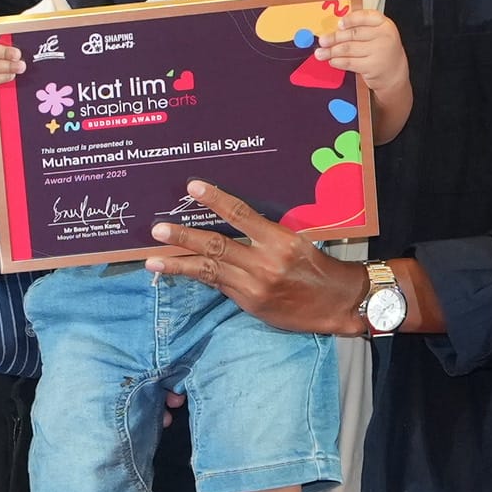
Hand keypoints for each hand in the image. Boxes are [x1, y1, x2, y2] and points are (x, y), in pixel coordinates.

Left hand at [147, 180, 368, 334]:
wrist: (337, 303)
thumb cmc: (318, 266)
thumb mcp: (297, 240)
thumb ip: (265, 232)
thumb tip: (232, 218)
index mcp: (279, 241)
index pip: (241, 215)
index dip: (215, 200)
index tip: (193, 187)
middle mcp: (264, 263)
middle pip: (216, 246)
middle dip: (184, 238)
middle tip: (158, 230)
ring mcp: (254, 287)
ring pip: (209, 271)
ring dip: (179, 264)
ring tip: (153, 260)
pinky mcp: (249, 304)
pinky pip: (217, 286)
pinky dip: (197, 277)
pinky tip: (178, 272)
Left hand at [317, 6, 412, 135]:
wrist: (394, 74)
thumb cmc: (381, 51)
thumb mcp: (377, 35)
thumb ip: (361, 28)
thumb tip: (335, 28)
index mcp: (384, 24)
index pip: (366, 17)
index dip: (350, 19)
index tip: (338, 24)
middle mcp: (384, 36)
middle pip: (353, 34)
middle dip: (334, 38)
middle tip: (323, 41)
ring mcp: (379, 52)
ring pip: (348, 49)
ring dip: (331, 51)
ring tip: (321, 53)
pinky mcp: (372, 66)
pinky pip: (349, 62)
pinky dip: (338, 61)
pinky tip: (332, 61)